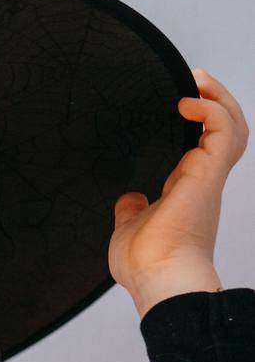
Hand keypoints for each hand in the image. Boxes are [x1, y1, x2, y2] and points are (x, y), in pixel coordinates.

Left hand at [108, 68, 248, 318]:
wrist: (158, 281)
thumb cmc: (146, 265)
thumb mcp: (130, 228)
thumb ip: (132, 210)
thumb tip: (128, 197)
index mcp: (188, 191)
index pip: (204, 148)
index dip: (199, 122)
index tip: (181, 103)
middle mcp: (203, 181)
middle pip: (228, 131)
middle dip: (217, 101)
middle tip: (196, 80)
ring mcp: (208, 177)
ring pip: (233, 126)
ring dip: (219, 98)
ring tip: (198, 81)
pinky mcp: (206, 174)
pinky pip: (221, 130)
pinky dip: (209, 109)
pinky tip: (186, 103)